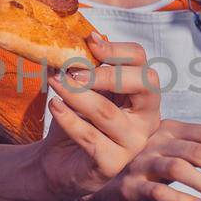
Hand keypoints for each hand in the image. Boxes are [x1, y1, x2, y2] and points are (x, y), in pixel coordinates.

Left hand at [37, 38, 162, 199]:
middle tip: (73, 71)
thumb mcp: (84, 88)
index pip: (143, 63)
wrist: (57, 160)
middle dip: (106, 73)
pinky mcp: (113, 164)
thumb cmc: (75, 118)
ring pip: (108, 112)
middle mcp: (147, 118)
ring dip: (76, 94)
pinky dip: (68, 119)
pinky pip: (90, 138)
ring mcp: (133, 143)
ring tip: (54, 82)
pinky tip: (53, 106)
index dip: (118, 50)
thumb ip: (88, 66)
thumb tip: (90, 37)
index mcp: (143, 95)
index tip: (90, 42)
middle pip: (144, 83)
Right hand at [89, 119, 200, 200]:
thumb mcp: (172, 150)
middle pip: (199, 151)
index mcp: (171, 129)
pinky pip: (159, 192)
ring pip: (180, 169)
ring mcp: (143, 161)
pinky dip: (183, 200)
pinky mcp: (130, 184)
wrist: (99, 175)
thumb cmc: (143, 162)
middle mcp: (157, 141)